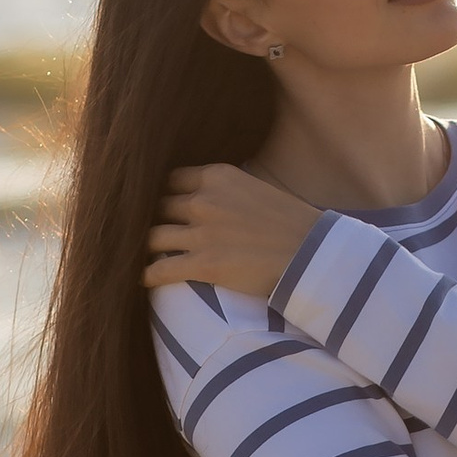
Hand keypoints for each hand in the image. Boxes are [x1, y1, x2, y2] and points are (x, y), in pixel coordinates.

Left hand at [143, 162, 321, 301]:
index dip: (164, 196)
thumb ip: (228, 190)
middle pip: (158, 208)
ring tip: (145, 257)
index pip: (170, 180)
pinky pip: (159, 269)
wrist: (314, 254)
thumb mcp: (257, 188)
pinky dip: (147, 275)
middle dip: (152, 221)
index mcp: (217, 176)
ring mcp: (201, 233)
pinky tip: (142, 280)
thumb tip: (210, 197)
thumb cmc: (294, 224)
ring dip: (148, 248)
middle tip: (150, 236)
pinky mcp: (203, 265)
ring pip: (153, 238)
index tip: (163, 209)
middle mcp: (203, 200)